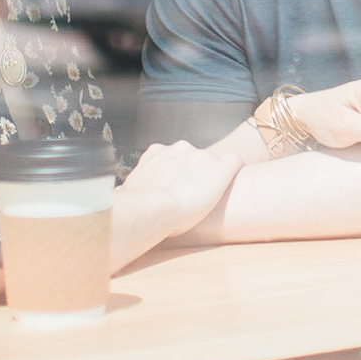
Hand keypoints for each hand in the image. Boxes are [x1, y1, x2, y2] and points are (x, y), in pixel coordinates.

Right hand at [119, 139, 239, 233]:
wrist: (154, 210)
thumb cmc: (136, 207)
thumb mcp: (127, 190)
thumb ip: (135, 187)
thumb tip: (125, 197)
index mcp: (157, 151)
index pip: (173, 157)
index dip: (175, 173)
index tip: (174, 189)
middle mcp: (180, 148)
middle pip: (192, 158)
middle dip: (192, 175)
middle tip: (188, 198)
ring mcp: (201, 157)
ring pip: (211, 163)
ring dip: (208, 177)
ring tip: (206, 198)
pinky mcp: (221, 169)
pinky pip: (235, 161)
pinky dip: (233, 169)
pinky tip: (233, 181)